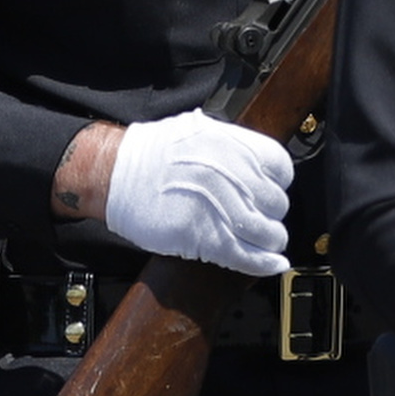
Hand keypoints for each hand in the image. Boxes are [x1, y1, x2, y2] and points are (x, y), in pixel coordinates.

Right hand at [100, 110, 294, 275]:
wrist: (113, 173)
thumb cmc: (148, 153)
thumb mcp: (197, 130)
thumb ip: (230, 146)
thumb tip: (255, 163)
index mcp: (233, 146)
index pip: (281, 169)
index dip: (277, 184)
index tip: (270, 192)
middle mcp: (232, 176)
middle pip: (277, 204)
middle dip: (271, 214)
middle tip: (260, 218)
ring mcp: (219, 209)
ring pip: (267, 233)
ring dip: (270, 241)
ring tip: (264, 242)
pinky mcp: (203, 237)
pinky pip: (245, 256)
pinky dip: (263, 264)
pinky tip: (272, 264)